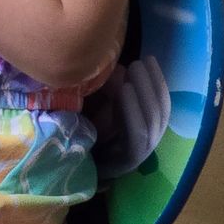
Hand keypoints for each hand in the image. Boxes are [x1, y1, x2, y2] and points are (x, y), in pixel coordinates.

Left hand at [89, 56, 171, 178]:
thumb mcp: (95, 105)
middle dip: (153, 84)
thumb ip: (109, 90)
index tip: (150, 59)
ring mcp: (139, 153)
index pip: (160, 104)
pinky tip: (126, 91)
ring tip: (135, 70)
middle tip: (141, 62)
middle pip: (160, 111)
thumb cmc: (79, 131)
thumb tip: (119, 69)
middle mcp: (146, 142)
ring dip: (145, 93)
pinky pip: (137, 134)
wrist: (63, 164)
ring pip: (153, 121)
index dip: (157, 82)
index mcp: (142, 129)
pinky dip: (133, 111)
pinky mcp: (128, 162)